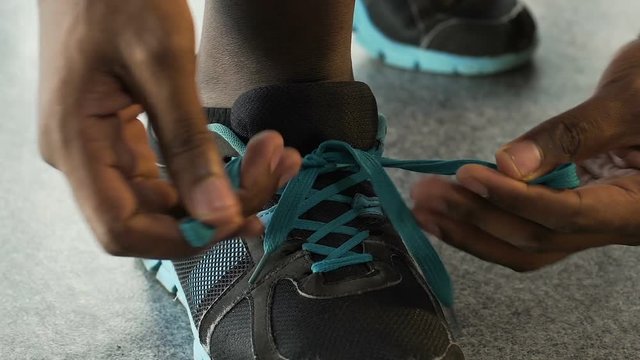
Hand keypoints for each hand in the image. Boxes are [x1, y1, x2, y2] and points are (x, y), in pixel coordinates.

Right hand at [38, 0, 300, 257]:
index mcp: (75, 144)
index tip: (241, 218)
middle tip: (275, 170)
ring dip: (224, 186)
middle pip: (153, 216)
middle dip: (221, 205)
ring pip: (167, 196)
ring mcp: (99, 146)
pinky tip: (248, 151)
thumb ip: (189, 145)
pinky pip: (167, 170)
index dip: (184, 238)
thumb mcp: (162, 64)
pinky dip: (210, 166)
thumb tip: (217, 216)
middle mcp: (82, 156)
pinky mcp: (119, 132)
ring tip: (274, 154)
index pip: (124, 230)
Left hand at [412, 39, 639, 271]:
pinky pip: (526, 228)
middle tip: (428, 195)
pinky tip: (453, 210)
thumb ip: (570, 135)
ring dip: (471, 229)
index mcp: (638, 206)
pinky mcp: (571, 210)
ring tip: (425, 210)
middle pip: (536, 238)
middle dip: (476, 218)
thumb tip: (506, 163)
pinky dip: (487, 220)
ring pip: (527, 245)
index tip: (466, 176)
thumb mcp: (626, 104)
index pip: (564, 214)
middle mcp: (615, 224)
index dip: (510, 199)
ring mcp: (591, 221)